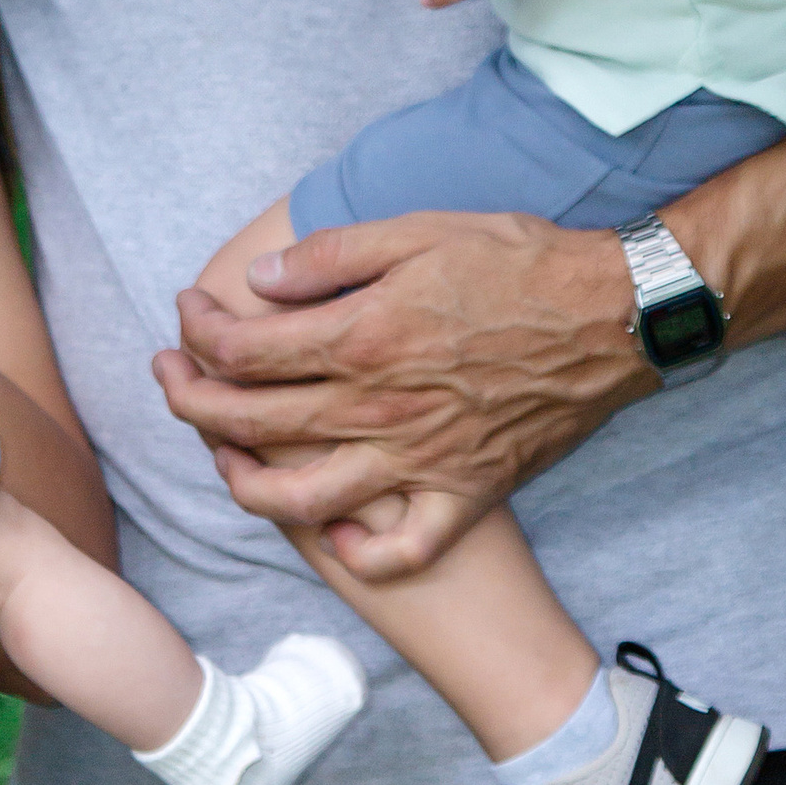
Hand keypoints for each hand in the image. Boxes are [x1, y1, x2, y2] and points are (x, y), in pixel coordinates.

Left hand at [154, 205, 647, 581]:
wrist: (617, 315)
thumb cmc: (519, 262)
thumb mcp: (418, 230)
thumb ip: (331, 257)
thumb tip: (259, 283)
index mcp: (360, 338)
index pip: (240, 351)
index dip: (196, 332)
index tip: (186, 314)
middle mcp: (377, 408)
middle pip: (248, 425)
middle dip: (187, 401)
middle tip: (168, 377)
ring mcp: (418, 459)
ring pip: (299, 501)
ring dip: (243, 485)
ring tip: (223, 460)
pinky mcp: (464, 492)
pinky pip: (401, 548)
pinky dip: (360, 554)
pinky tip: (335, 538)